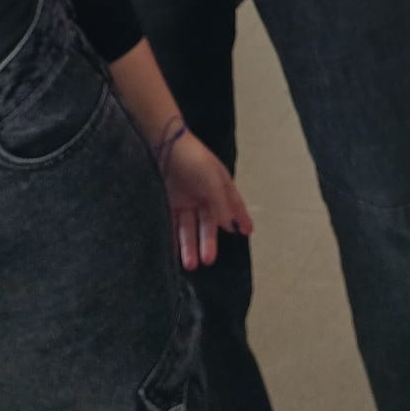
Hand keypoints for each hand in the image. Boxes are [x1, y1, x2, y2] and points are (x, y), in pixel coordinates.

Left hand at [162, 130, 253, 270]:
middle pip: (208, 223)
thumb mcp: (213, 180)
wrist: (162, 146)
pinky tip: (174, 254)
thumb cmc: (193, 159)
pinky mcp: (168, 202)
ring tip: (190, 265)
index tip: (247, 233)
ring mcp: (185, 199)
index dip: (240, 219)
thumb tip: (230, 227)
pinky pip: (172, 225)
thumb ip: (221, 205)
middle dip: (208, 242)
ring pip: (189, 228)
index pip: (233, 206)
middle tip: (209, 261)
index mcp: (219, 186)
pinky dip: (173, 240)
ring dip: (190, 245)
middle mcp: (203, 195)